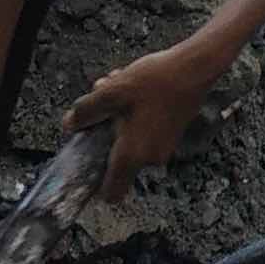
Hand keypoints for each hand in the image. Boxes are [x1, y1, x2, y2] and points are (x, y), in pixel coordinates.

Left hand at [64, 40, 218, 201]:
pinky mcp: (171, 135)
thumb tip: (70, 125)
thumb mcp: (111, 92)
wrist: (194, 70)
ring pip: (129, 139)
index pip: (111, 193)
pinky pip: (144, 131)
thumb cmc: (155, 82)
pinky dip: (135, 114)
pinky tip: (135, 88)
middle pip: (116, 156)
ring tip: (120, 84)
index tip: (87, 166)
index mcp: (132, 155)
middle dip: (105, 130)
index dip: (96, 185)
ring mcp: (163, 148)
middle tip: (103, 100)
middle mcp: (149, 158)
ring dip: (120, 116)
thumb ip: (86, 112)